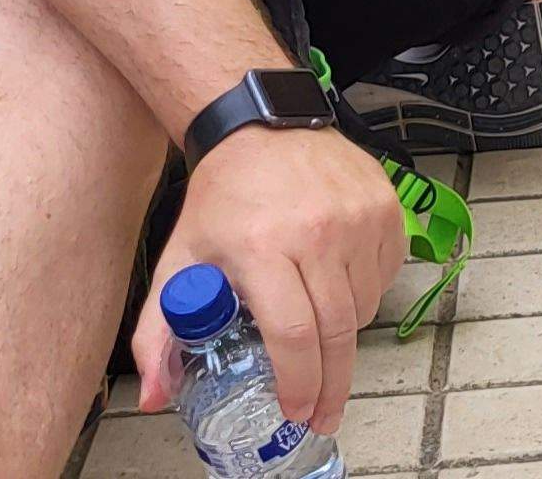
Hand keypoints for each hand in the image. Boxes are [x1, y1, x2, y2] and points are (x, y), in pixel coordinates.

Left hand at [130, 128, 406, 427]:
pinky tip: (338, 289)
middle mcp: (317, 232)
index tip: (297, 412)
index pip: (293, 334)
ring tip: (320, 335)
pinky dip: (366, 296)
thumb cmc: (223, 196)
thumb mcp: (180, 260)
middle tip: (324, 414)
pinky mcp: (385, 209)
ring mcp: (358, 218)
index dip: (299, 384)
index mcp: (262, 246)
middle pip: (337, 333)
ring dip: (344, 336)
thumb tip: (155, 396)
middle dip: (332, 385)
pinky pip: (384, 277)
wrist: (260, 127)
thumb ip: (159, 331)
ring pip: (364, 309)